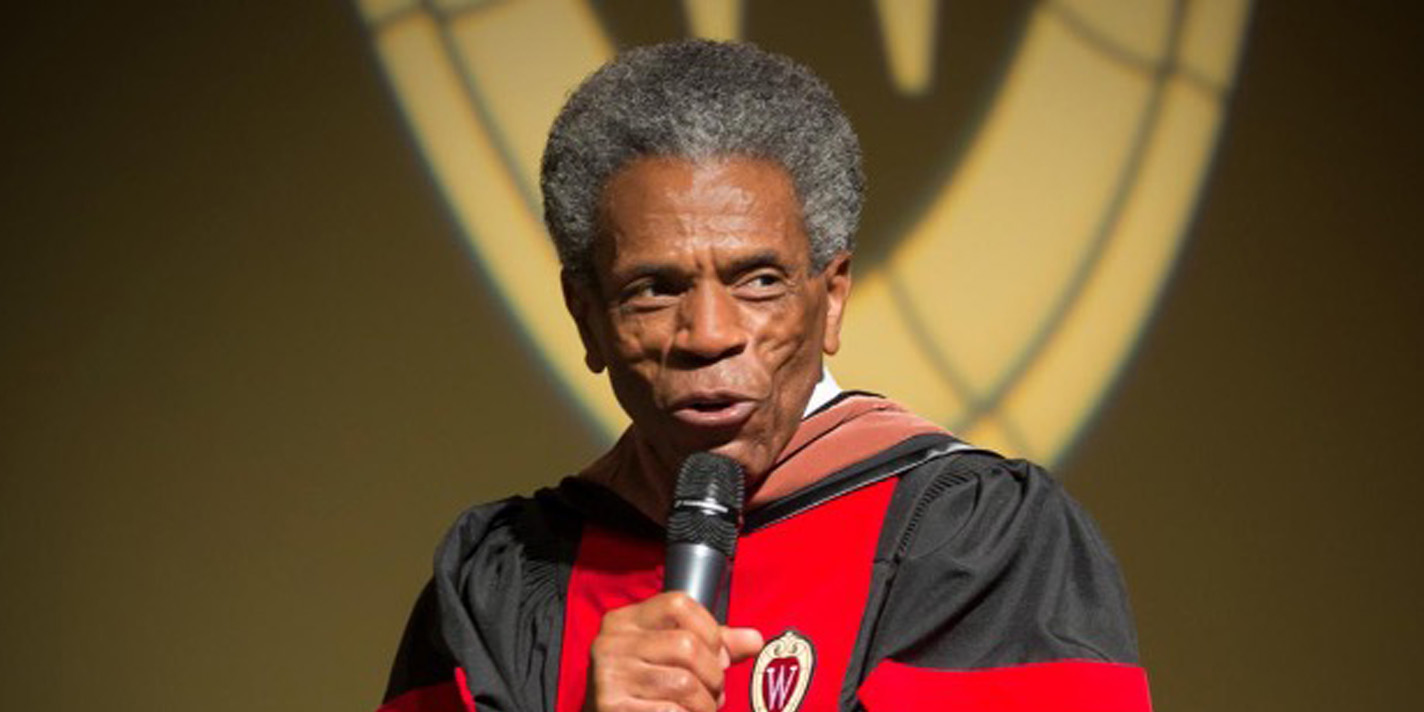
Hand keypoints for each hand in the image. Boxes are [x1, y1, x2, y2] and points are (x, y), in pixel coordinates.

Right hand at [584, 591, 763, 711]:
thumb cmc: (643, 686)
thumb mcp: (671, 656)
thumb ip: (712, 645)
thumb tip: (755, 640)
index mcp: (625, 620)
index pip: (678, 603)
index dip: (710, 629)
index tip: (717, 654)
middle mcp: (611, 643)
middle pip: (686, 645)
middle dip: (713, 674)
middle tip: (714, 691)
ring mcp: (609, 677)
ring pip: (684, 683)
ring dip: (705, 704)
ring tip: (702, 709)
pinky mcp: (613, 707)